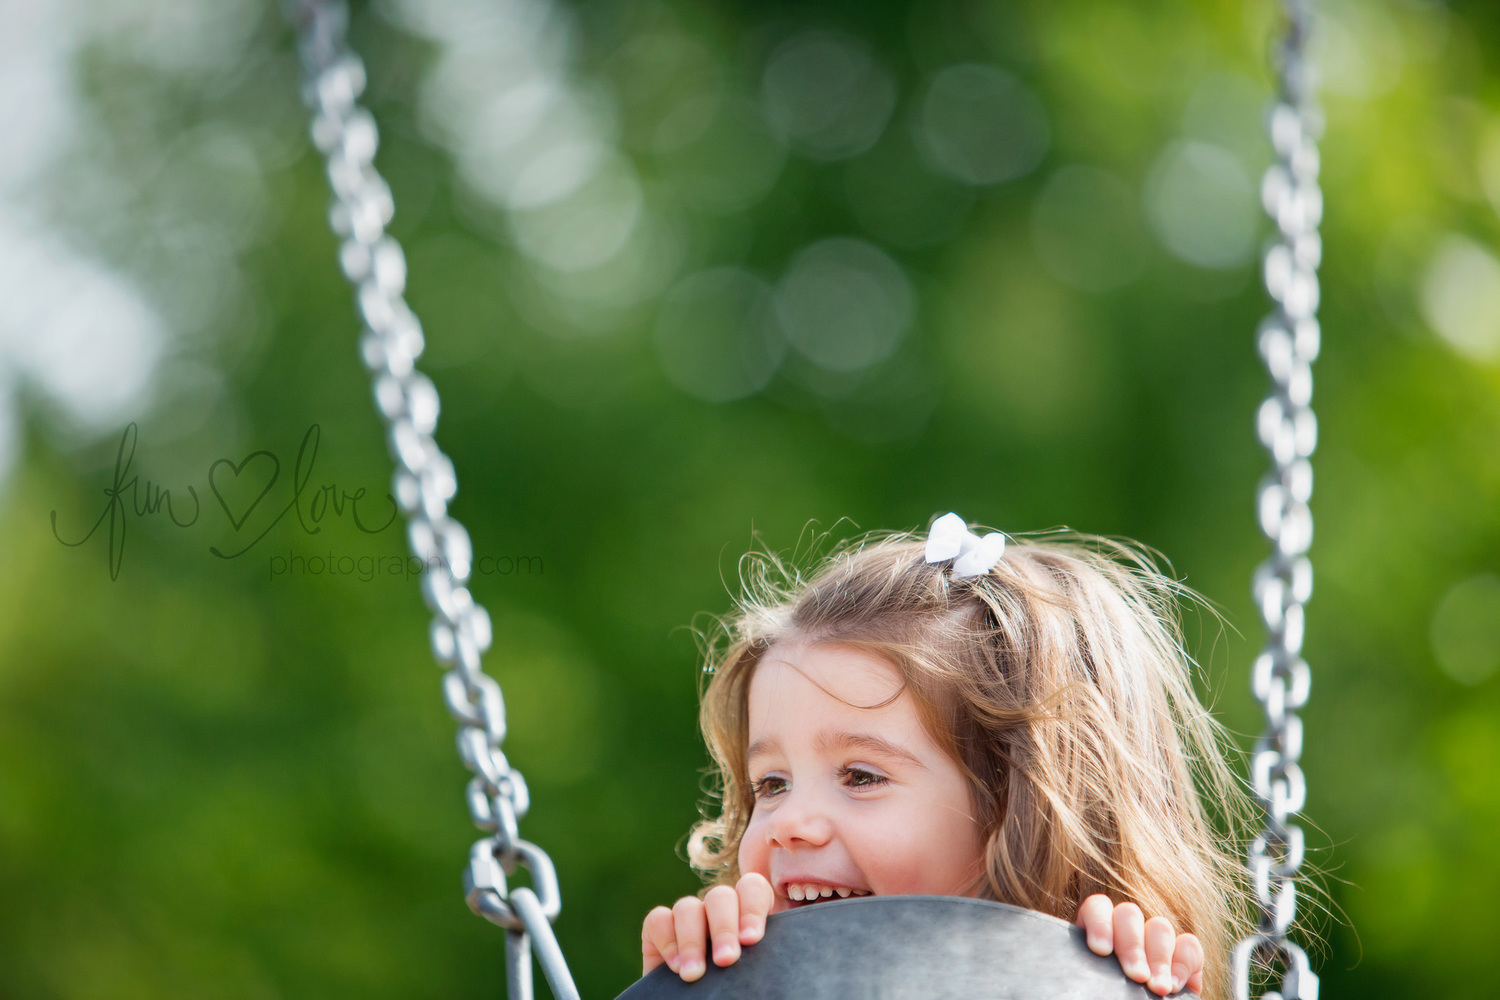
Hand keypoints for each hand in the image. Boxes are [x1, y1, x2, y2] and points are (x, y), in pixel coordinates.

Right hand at [642, 873, 774, 981]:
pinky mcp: (659, 932)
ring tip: (695, 975)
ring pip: (687, 905)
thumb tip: (780, 973)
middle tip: (727, 960)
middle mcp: (719, 912)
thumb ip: (766, 967)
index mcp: (750, 917)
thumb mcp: (759, 978)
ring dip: (692, 939)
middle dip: (724, 927)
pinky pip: (658, 920)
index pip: (753, 888)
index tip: (751, 941)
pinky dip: (667, 940)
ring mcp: (688, 920)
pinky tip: (676, 968)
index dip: (752, 908)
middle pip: (721, 895)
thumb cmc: (742, 993)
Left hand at [1076, 894, 1203, 995]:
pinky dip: (1184, 963)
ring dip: (1159, 959)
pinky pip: (1190, 945)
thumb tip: (1076, 979)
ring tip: (1157, 989)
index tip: (1100, 950)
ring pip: (1160, 927)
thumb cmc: (1100, 997)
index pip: (1098, 906)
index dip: (1099, 922)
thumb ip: (1088, 974)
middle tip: (1136, 976)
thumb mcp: (1090, 986)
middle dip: (1133, 946)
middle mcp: (1127, 930)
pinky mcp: (1183, 957)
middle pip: (1130, 914)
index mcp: (1097, 933)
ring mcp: (1156, 941)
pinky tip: (1176, 987)